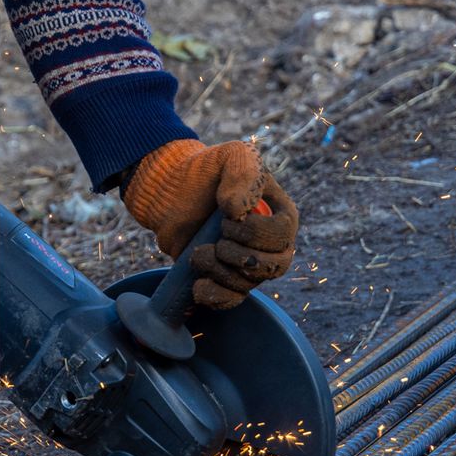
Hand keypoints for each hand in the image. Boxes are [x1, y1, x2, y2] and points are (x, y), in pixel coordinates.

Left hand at [121, 139, 299, 309]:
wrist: (172, 192)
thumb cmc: (207, 171)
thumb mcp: (231, 156)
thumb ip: (243, 173)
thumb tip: (238, 211)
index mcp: (281, 214)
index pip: (283, 234)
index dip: (254, 231)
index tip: (226, 216)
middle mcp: (273, 244)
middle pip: (273, 266)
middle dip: (238, 254)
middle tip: (216, 238)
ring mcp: (250, 264)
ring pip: (248, 284)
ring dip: (219, 271)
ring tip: (199, 253)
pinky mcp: (227, 279)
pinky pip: (231, 300)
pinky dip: (215, 296)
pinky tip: (198, 284)